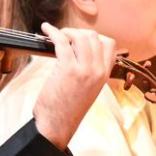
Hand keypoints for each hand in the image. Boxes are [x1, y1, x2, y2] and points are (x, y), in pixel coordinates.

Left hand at [32, 23, 115, 148]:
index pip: (109, 44)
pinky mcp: (67, 70)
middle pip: (94, 36)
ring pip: (81, 36)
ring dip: (67, 31)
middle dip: (78, 32)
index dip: (94, 37)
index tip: (81, 40)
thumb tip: (80, 50)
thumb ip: (91, 71)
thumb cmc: (68, 108)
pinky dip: (53, 32)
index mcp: (105, 76)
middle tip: (66, 37)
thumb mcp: (89, 89)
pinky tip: (46, 30)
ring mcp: (84, 70)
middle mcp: (98, 71)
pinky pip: (62, 41)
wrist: (57, 125)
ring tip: (57, 36)